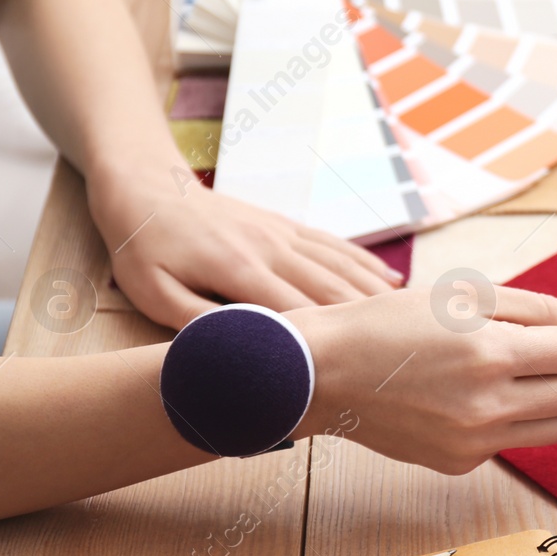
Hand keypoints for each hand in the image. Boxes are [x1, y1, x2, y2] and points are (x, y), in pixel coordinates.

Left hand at [88, 168, 399, 328]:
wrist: (147, 187)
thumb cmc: (145, 248)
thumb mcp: (152, 292)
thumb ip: (194, 322)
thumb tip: (235, 350)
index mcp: (241, 270)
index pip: (298, 312)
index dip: (331, 341)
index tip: (362, 368)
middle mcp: (273, 249)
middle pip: (333, 291)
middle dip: (369, 322)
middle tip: (405, 353)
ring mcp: (285, 234)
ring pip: (343, 267)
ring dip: (377, 295)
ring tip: (410, 324)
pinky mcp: (287, 226)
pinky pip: (336, 246)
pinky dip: (367, 265)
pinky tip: (390, 282)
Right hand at [291, 288, 556, 473]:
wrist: (323, 372)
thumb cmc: (392, 321)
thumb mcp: (467, 296)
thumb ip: (540, 309)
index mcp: (491, 353)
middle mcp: (487, 405)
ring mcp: (473, 442)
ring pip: (556, 426)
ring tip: (532, 367)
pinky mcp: (457, 464)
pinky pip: (515, 440)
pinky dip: (518, 414)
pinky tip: (483, 391)